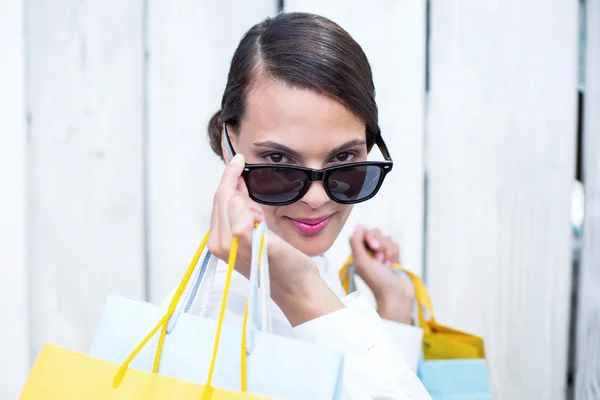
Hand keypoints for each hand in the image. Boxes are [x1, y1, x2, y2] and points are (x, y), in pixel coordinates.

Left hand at [207, 154, 342, 324]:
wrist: (299, 290)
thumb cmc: (288, 271)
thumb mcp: (269, 247)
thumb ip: (245, 227)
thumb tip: (235, 202)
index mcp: (225, 241)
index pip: (224, 197)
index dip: (232, 175)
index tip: (241, 158)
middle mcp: (221, 243)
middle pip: (222, 199)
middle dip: (234, 182)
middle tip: (247, 168)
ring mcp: (227, 244)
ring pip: (227, 205)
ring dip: (240, 194)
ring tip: (257, 196)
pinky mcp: (237, 245)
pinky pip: (235, 214)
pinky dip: (244, 204)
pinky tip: (257, 208)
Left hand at [349, 225, 413, 323]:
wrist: (396, 295)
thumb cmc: (377, 281)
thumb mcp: (361, 261)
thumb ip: (356, 242)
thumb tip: (358, 225)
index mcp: (358, 252)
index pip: (363, 231)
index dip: (370, 236)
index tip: (373, 246)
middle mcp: (368, 252)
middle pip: (376, 233)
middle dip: (381, 245)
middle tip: (379, 259)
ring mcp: (381, 254)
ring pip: (387, 239)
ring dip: (388, 251)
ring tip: (386, 265)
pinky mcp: (392, 258)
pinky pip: (395, 245)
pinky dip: (395, 255)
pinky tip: (392, 266)